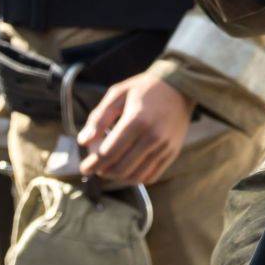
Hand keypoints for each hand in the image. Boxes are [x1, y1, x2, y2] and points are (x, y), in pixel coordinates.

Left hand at [77, 72, 194, 183]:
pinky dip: (135, 177)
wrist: (180, 87)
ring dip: (118, 176)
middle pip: (120, 168)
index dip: (93, 163)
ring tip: (111, 166)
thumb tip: (83, 141)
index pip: (109, 153)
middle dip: (103, 170)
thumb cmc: (145, 88)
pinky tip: (128, 167)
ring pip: (135, 176)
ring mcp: (165, 146)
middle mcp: (153, 136)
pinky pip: (151, 176)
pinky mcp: (172, 152)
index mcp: (137, 120)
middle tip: (97, 164)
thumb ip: (99, 117)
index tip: (84, 167)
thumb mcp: (118, 93)